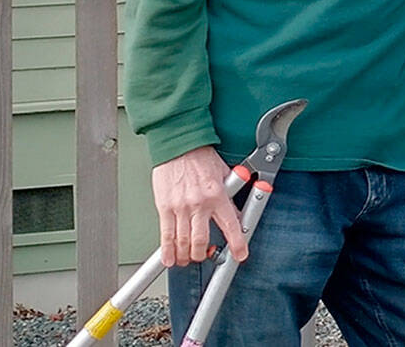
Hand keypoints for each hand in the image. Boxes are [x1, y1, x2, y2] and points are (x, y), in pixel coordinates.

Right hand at [151, 146, 247, 265]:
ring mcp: (180, 207)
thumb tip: (239, 212)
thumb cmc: (201, 157)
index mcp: (217, 195)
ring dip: (185, 255)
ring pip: (183, 241)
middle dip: (202, 254)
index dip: (236, 244)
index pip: (230, 225)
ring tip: (186, 259)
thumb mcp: (225, 174)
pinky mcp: (165, 207)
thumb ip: (232, 194)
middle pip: (201, 240)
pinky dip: (167, 250)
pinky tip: (169, 258)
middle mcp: (199, 203)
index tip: (240, 255)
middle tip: (202, 256)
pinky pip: (166, 234)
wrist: (180, 145)